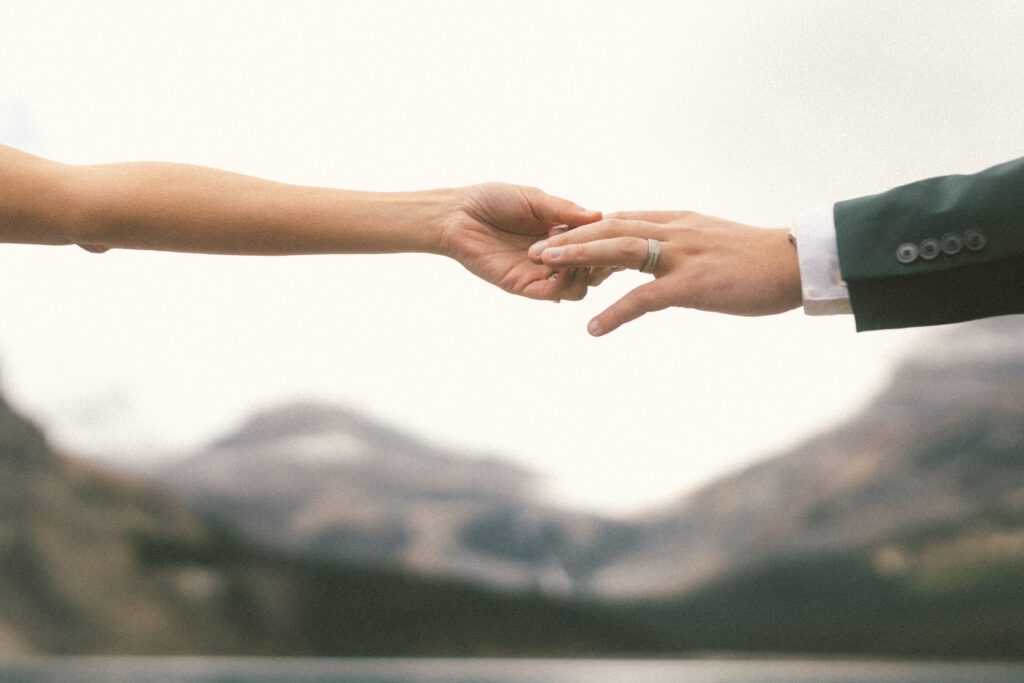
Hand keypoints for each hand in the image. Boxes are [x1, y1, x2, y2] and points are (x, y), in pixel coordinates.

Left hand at [441, 183, 600, 300]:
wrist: (456, 215)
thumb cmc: (491, 200)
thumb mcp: (534, 199)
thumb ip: (564, 209)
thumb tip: (600, 215)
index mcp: (560, 233)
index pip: (595, 244)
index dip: (606, 242)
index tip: (612, 232)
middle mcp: (554, 256)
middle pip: (592, 270)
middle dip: (599, 260)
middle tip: (595, 248)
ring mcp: (539, 272)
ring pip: (578, 289)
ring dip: (582, 273)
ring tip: (573, 256)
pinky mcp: (522, 285)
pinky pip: (553, 294)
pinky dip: (563, 283)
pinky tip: (558, 264)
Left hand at [528, 210, 801, 334]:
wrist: (795, 265)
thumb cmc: (757, 260)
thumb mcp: (711, 244)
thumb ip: (681, 246)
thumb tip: (660, 257)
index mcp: (677, 222)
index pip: (620, 218)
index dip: (584, 227)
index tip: (554, 235)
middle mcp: (673, 231)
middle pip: (609, 227)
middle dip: (568, 237)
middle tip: (533, 248)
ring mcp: (681, 256)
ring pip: (617, 250)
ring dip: (577, 258)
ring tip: (543, 268)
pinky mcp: (692, 285)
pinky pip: (643, 299)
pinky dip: (615, 313)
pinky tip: (593, 328)